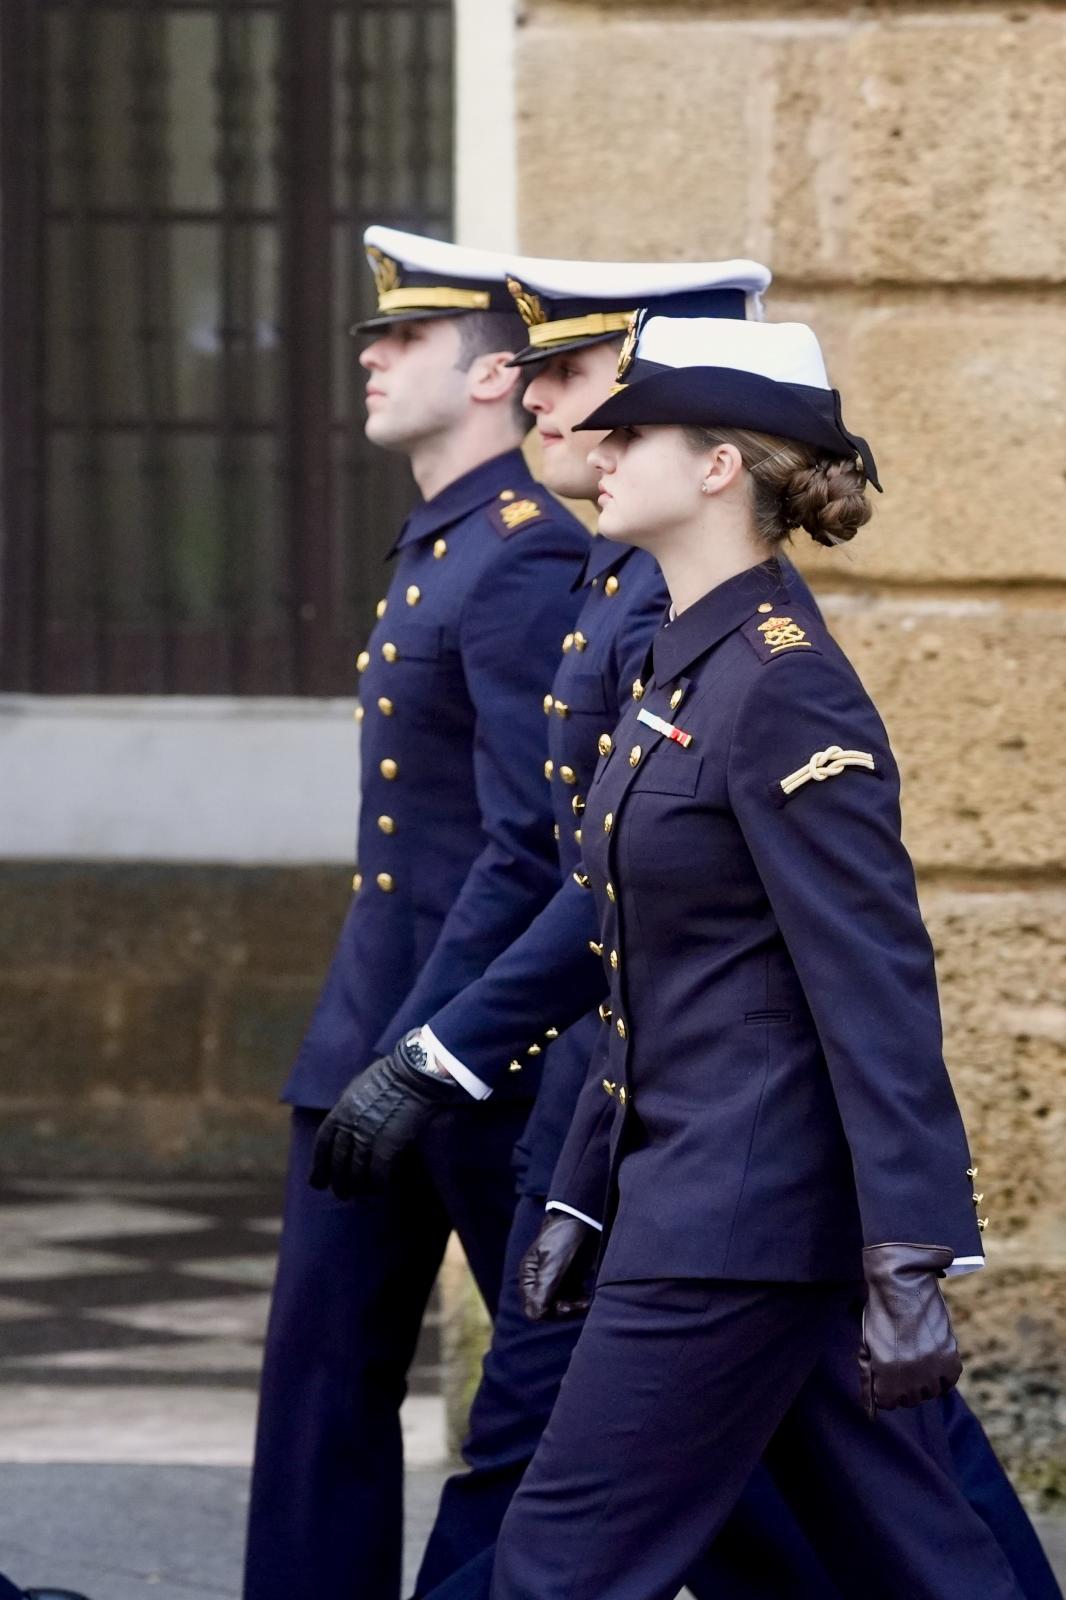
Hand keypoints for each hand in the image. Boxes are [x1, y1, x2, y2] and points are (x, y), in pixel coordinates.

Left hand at [308, 1034, 456, 1199]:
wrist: (413, 1074)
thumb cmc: (389, 1076)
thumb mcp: (358, 1088)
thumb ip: (348, 1109)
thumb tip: (345, 1126)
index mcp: (340, 1110)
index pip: (323, 1144)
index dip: (319, 1165)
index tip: (318, 1181)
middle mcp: (350, 1126)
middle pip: (338, 1162)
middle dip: (338, 1181)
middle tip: (341, 1194)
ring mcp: (368, 1136)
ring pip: (357, 1171)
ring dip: (358, 1187)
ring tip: (360, 1195)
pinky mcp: (388, 1145)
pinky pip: (378, 1173)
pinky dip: (379, 1184)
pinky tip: (381, 1189)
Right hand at [519, 1212, 597, 1321]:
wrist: (585, 1217)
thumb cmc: (565, 1236)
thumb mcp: (555, 1263)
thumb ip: (545, 1289)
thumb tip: (535, 1316)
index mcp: (529, 1276)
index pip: (533, 1308)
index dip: (549, 1312)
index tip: (566, 1307)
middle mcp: (540, 1281)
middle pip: (548, 1310)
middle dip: (564, 1310)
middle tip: (582, 1304)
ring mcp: (555, 1281)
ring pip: (561, 1306)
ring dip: (574, 1308)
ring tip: (588, 1301)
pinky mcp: (570, 1279)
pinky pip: (572, 1299)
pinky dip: (580, 1301)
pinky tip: (589, 1297)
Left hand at [859, 1242, 961, 1418]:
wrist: (903, 1284)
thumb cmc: (881, 1315)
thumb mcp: (867, 1346)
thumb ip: (869, 1378)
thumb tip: (871, 1411)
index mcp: (888, 1372)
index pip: (888, 1403)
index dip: (885, 1389)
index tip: (885, 1376)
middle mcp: (913, 1374)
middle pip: (910, 1399)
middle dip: (903, 1386)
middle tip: (901, 1362)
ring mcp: (934, 1366)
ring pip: (930, 1392)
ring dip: (923, 1381)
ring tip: (915, 1357)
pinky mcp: (951, 1356)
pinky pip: (948, 1381)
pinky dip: (941, 1375)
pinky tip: (931, 1358)